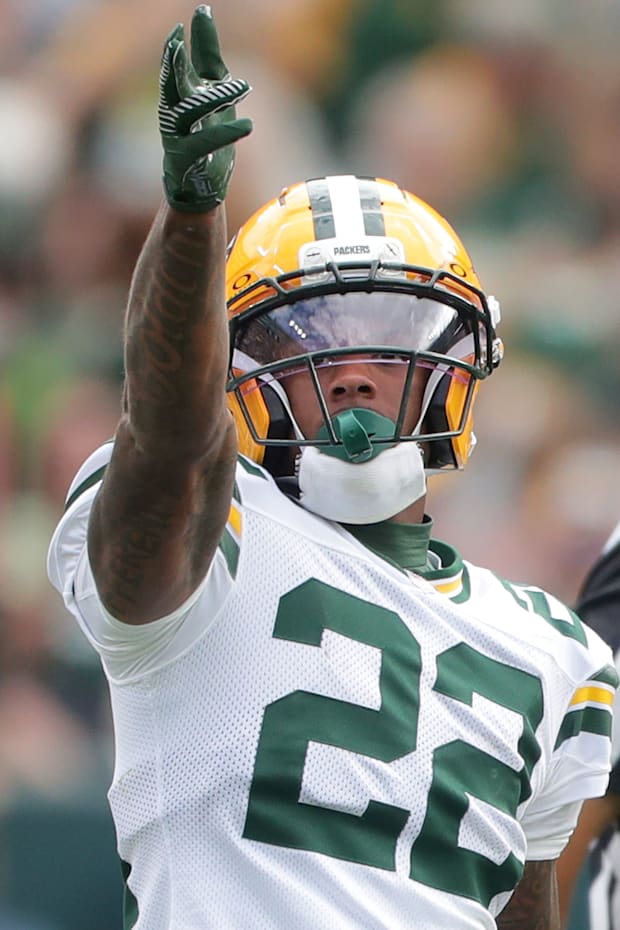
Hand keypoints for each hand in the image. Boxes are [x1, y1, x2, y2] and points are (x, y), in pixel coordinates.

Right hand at [158, 5, 252, 212]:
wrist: (202, 184)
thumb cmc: (207, 133)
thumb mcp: (213, 91)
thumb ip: (208, 55)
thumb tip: (203, 9)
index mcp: (179, 95)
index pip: (175, 68)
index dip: (176, 49)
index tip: (181, 28)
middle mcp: (173, 114)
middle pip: (169, 86)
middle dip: (171, 65)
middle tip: (176, 43)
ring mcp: (177, 138)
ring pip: (189, 114)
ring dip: (214, 98)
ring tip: (242, 85)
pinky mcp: (187, 160)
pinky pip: (205, 144)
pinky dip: (225, 134)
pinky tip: (249, 125)